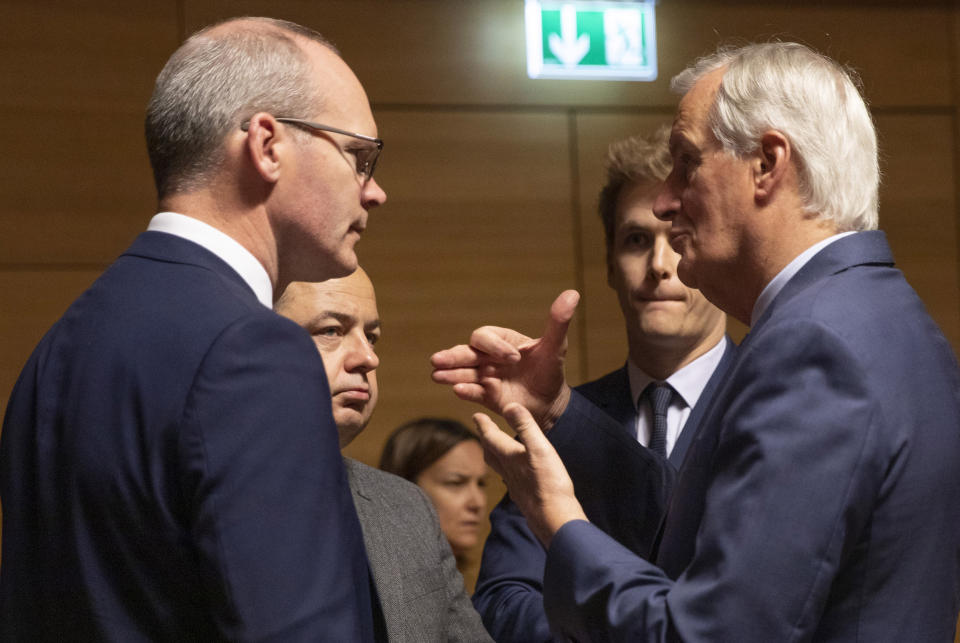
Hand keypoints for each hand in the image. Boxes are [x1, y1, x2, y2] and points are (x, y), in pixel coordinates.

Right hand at [431, 290, 578, 430]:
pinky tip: (457, 390)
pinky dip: (466, 391)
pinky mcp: (487, 397)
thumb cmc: (551, 371)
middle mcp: (488, 358)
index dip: (494, 346)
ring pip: (463, 373)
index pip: (486, 337)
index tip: (513, 359)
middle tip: (438, 359)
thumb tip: (573, 293)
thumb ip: (558, 322)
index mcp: (501, 342)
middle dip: (453, 357)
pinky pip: (473, 392)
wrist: (551, 404)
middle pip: (466, 353)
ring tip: (436, 376)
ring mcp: (485, 377)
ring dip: (451, 374)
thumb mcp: (556, 347)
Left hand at [474, 403, 586, 547]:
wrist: (554, 520)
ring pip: (498, 467)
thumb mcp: (539, 448)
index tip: (476, 415)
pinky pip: (509, 479)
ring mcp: (515, 486)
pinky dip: (507, 470)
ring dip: (493, 454)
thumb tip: (509, 405)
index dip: (483, 425)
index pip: (491, 437)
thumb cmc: (548, 484)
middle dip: (485, 438)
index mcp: (510, 457)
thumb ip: (525, 427)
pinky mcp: (524, 497)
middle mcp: (508, 471)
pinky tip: (515, 474)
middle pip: (490, 453)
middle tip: (483, 429)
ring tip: (494, 448)